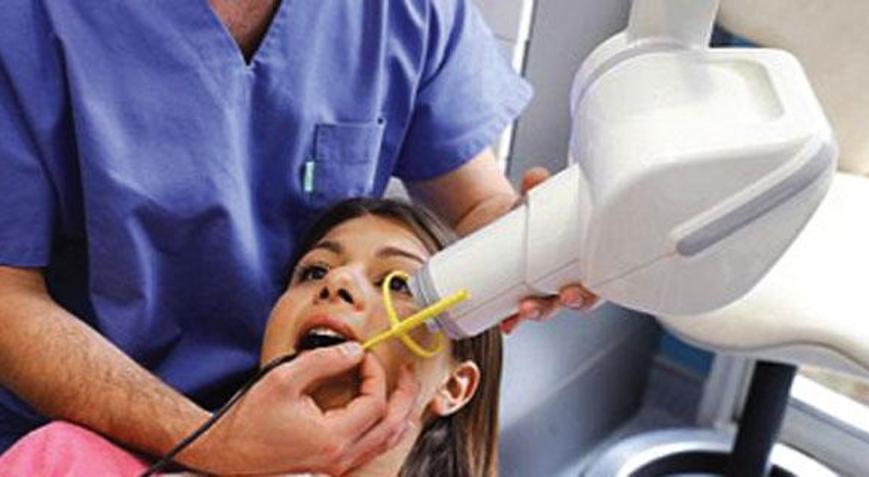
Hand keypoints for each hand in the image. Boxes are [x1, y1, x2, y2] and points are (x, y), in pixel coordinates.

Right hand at [183, 343, 419, 475]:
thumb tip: (354, 351)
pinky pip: (371, 449)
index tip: (364, 356)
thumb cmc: (248, 422)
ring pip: (386, 442)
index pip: (375, 402)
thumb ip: (324, 361)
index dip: (375, 373)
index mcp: (333, 438)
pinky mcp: (330, 466)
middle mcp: (340, 458)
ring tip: (402, 389)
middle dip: (405, 395)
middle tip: (407, 372)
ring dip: (400, 413)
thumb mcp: (284, 379)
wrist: (224, 453)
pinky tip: (382, 412)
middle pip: (393, 426)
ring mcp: (337, 466)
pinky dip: (384, 428)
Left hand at [500, 167, 600, 333]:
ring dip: (538, 313)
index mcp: (584, 259)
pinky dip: (511, 319)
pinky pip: (518, 312)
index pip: (599, 281)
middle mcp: (567, 279)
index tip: (582, 287)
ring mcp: (543, 289)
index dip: (594, 290)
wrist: (499, 219)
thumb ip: (537, 185)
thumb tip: (535, 178)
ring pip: (547, 308)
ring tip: (524, 309)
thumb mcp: (536, 197)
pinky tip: (506, 324)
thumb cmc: (531, 211)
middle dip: (571, 303)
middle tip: (563, 297)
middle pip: (577, 301)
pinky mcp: (519, 293)